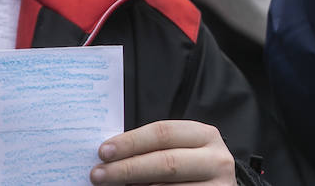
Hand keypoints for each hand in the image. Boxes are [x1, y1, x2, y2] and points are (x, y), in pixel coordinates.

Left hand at [91, 120, 235, 184]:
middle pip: (165, 162)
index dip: (132, 141)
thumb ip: (152, 149)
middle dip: (127, 168)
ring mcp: (216, 185)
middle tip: (98, 174)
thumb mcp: (179, 151)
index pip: (164, 133)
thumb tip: (111, 155)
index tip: (104, 151)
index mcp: (205, 136)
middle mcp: (216, 159)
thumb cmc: (188, 170)